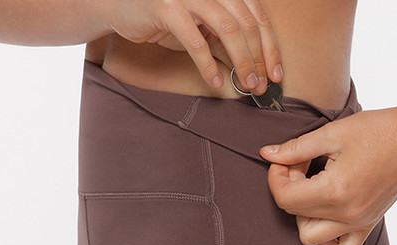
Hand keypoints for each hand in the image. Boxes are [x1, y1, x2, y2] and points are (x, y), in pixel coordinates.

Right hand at [103, 0, 282, 92]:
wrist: (122, 7)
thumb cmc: (163, 17)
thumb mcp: (201, 27)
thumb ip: (223, 40)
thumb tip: (250, 65)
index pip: (257, 15)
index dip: (270, 46)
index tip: (275, 74)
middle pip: (246, 23)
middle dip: (258, 58)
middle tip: (260, 85)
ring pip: (227, 29)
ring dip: (240, 61)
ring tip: (245, 85)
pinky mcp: (168, 8)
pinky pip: (196, 41)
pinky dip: (208, 64)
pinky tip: (215, 81)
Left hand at [258, 104, 396, 244]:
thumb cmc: (378, 129)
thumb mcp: (332, 133)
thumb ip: (296, 148)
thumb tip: (266, 154)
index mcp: (334, 191)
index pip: (285, 199)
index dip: (276, 178)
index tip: (284, 161)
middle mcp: (345, 214)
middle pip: (294, 215)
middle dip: (290, 190)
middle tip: (303, 166)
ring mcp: (358, 223)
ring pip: (310, 238)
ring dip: (303, 216)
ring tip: (315, 189)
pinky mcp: (368, 225)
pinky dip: (326, 240)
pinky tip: (326, 214)